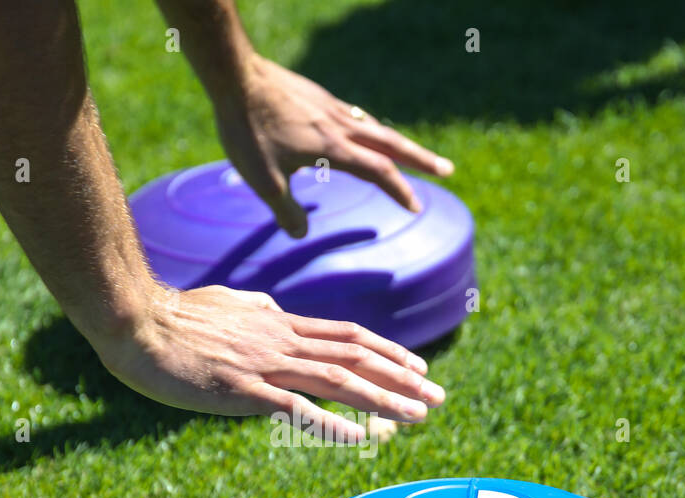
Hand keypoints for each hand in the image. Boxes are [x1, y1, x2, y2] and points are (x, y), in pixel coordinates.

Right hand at [94, 283, 444, 441]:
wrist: (136, 324)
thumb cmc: (174, 318)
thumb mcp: (228, 306)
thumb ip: (259, 313)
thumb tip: (278, 313)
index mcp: (280, 324)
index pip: (349, 337)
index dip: (390, 352)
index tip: (419, 368)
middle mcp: (283, 341)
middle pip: (357, 358)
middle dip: (403, 379)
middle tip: (439, 398)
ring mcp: (266, 365)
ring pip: (340, 381)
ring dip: (385, 400)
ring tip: (419, 417)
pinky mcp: (244, 391)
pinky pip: (298, 410)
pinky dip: (334, 424)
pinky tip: (362, 439)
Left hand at [212, 55, 454, 236]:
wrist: (236, 76)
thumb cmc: (248, 130)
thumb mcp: (264, 180)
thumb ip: (286, 211)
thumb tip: (302, 234)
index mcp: (334, 148)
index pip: (379, 172)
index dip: (400, 191)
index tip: (416, 207)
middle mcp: (341, 126)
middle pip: (392, 144)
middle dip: (421, 160)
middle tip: (448, 170)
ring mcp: (331, 108)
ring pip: (374, 127)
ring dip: (397, 143)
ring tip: (410, 155)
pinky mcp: (318, 97)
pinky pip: (354, 117)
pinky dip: (370, 130)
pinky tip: (361, 132)